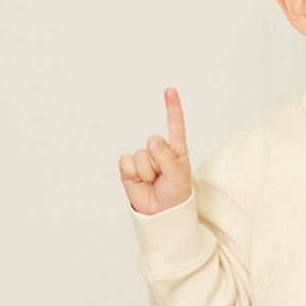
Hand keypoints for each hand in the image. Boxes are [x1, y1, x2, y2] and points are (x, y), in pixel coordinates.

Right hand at [119, 87, 193, 214]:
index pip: (175, 126)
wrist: (160, 214)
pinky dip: (133, 173)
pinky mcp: (129, 168)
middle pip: (153, 141)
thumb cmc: (175, 195)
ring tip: (153, 183)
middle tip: (163, 178)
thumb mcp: (179, 176)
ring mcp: (143, 159)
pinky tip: (139, 182)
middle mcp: (158, 151)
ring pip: (140, 155)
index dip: (172, 108)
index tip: (170, 91)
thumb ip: (167, 158)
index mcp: (176, 150)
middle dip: (158, 162)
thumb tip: (152, 142)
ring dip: (147, 172)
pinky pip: (126, 162)